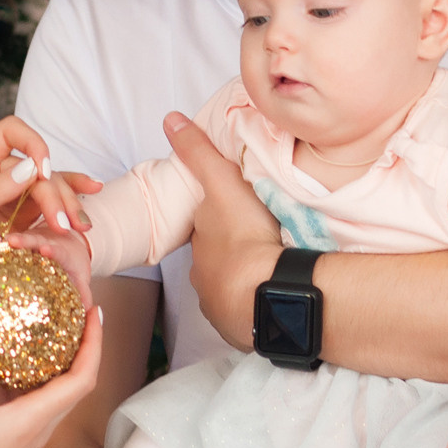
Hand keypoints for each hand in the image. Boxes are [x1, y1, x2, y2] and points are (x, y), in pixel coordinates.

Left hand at [0, 117, 89, 295]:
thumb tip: (30, 168)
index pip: (9, 133)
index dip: (32, 144)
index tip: (43, 172)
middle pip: (34, 166)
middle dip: (54, 190)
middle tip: (65, 224)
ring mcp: (5, 194)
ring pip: (45, 186)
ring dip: (66, 202)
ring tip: (81, 227)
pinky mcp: (17, 216)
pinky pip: (47, 204)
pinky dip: (66, 205)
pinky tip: (88, 198)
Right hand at [0, 218, 96, 322]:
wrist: (66, 245)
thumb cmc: (72, 264)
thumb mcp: (80, 278)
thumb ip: (82, 292)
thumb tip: (87, 310)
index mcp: (61, 249)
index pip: (58, 249)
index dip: (52, 249)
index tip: (45, 249)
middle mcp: (42, 240)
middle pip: (33, 239)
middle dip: (22, 240)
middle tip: (11, 241)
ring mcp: (26, 240)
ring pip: (11, 240)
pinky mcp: (13, 243)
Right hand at [0, 301, 104, 447]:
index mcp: (34, 423)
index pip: (82, 379)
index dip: (94, 344)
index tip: (94, 313)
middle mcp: (37, 430)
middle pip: (75, 384)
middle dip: (83, 348)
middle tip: (77, 312)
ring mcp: (23, 436)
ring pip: (52, 393)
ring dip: (58, 362)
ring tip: (49, 327)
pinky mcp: (7, 438)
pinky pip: (28, 401)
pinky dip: (28, 376)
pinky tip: (10, 356)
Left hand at [163, 111, 283, 348]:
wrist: (265, 292)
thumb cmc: (243, 236)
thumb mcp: (221, 184)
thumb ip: (197, 153)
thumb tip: (169, 119)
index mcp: (201, 249)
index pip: (208, 234)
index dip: (220, 226)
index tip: (239, 220)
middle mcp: (206, 281)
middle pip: (218, 265)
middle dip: (233, 257)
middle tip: (259, 246)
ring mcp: (224, 309)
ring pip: (233, 293)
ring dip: (248, 283)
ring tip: (272, 274)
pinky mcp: (246, 329)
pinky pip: (252, 316)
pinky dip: (261, 306)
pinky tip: (277, 299)